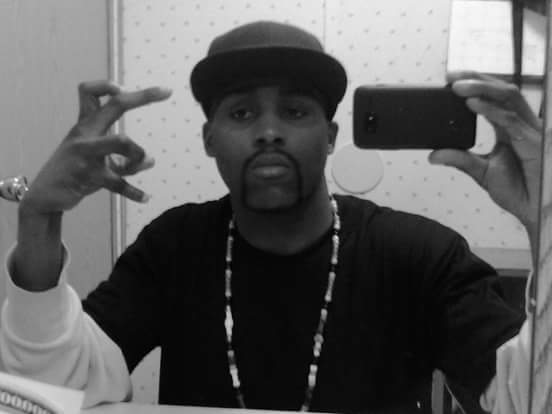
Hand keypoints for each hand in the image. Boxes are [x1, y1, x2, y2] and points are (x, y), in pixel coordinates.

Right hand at [21, 81, 171, 213]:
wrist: (46, 195)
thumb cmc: (74, 171)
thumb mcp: (98, 159)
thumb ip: (125, 158)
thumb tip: (151, 160)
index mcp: (86, 125)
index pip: (90, 93)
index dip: (107, 86)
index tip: (124, 88)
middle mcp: (85, 134)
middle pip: (115, 105)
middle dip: (143, 97)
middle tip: (167, 91)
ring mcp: (86, 154)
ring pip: (122, 141)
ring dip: (139, 153)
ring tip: (142, 163)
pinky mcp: (88, 175)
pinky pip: (118, 182)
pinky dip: (134, 192)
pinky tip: (145, 197)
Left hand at [428, 72, 541, 230]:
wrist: (534, 210)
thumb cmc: (517, 190)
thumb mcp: (480, 171)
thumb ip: (459, 159)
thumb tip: (433, 155)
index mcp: (510, 127)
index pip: (494, 97)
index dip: (476, 84)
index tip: (450, 80)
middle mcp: (522, 124)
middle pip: (502, 90)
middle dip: (477, 79)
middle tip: (451, 78)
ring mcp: (530, 130)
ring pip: (508, 97)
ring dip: (481, 88)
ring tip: (457, 87)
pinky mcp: (534, 142)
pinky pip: (510, 120)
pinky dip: (490, 110)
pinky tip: (473, 105)